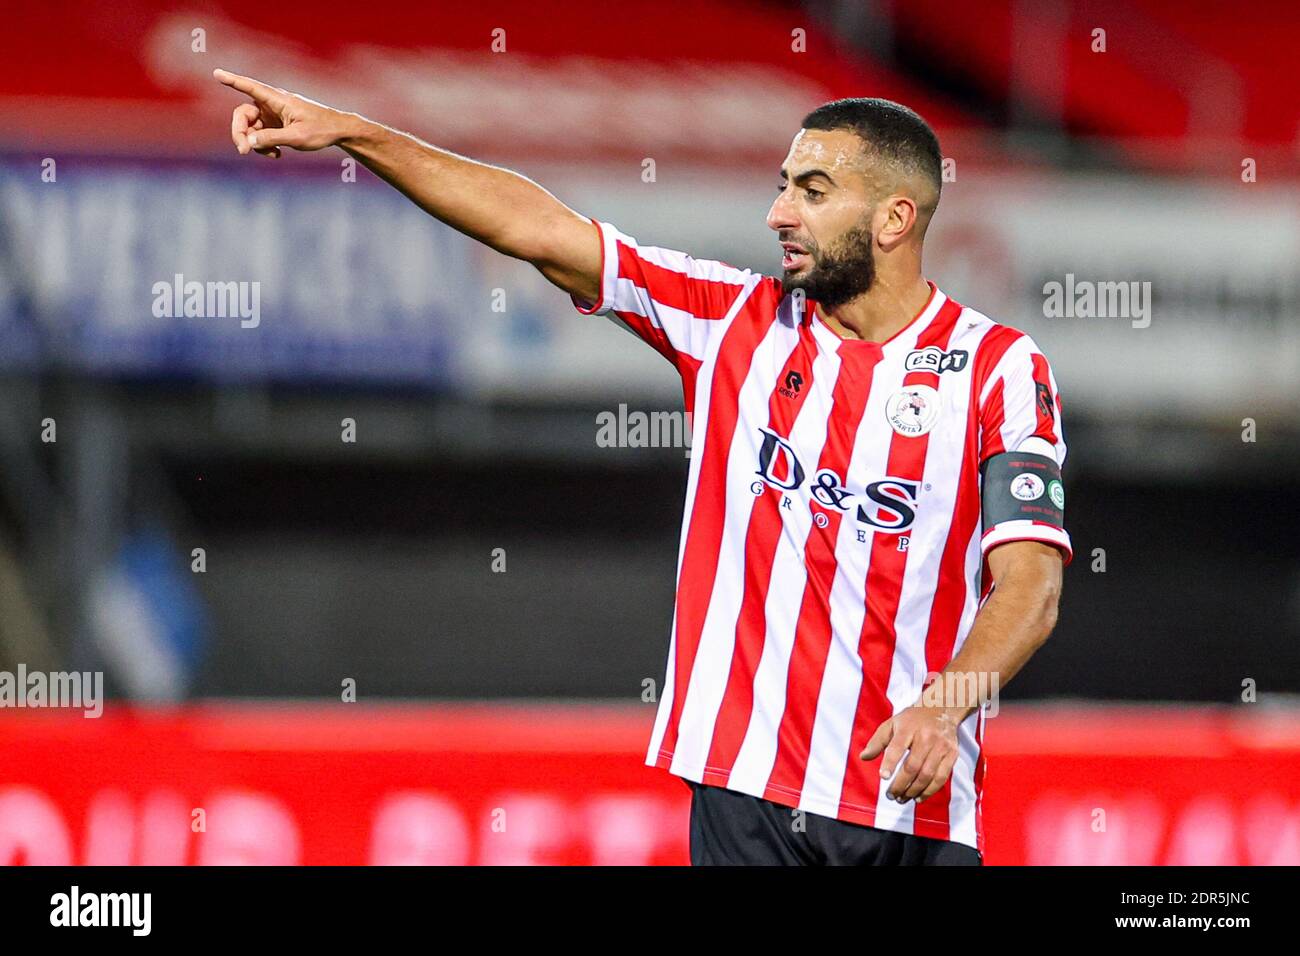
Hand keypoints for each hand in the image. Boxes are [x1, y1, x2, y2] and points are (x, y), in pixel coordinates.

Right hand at [214, 68, 349, 157]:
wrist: (337, 131)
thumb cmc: (321, 130)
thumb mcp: (297, 137)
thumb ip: (271, 139)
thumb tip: (248, 142)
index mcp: (277, 99)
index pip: (250, 87)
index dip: (232, 81)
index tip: (217, 73)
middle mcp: (271, 103)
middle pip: (243, 114)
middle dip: (240, 133)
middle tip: (243, 151)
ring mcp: (272, 114)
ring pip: (250, 128)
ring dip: (255, 143)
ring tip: (273, 155)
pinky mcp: (275, 124)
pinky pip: (260, 135)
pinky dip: (264, 145)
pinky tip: (277, 154)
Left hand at [860, 703, 960, 803]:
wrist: (941, 709)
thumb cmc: (912, 720)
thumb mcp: (892, 724)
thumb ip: (877, 741)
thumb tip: (863, 757)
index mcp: (908, 727)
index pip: (897, 747)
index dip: (890, 763)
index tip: (883, 777)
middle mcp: (926, 737)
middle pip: (913, 766)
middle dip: (900, 784)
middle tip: (891, 795)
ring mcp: (941, 746)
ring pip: (927, 774)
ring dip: (913, 791)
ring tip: (902, 799)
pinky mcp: (952, 754)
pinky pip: (941, 777)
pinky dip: (929, 791)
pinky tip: (918, 797)